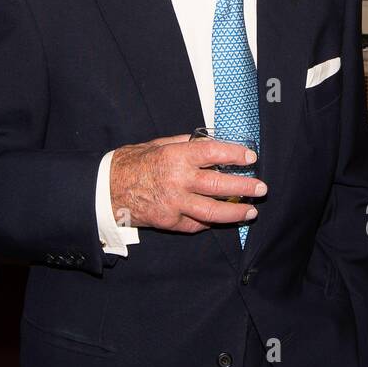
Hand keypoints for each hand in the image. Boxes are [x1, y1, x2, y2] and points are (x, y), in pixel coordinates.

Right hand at [109, 134, 262, 232]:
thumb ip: (183, 144)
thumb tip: (208, 143)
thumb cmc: (131, 163)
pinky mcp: (169, 222)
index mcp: (175, 157)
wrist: (106, 190)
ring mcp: (175, 204)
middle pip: (219, 186)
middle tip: (261, 188)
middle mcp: (178, 181)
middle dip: (245, 187)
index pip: (212, 153)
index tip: (250, 157)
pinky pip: (196, 224)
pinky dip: (209, 221)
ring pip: (213, 211)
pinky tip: (220, 219)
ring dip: (235, 212)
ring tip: (250, 211)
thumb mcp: (157, 145)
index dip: (234, 155)